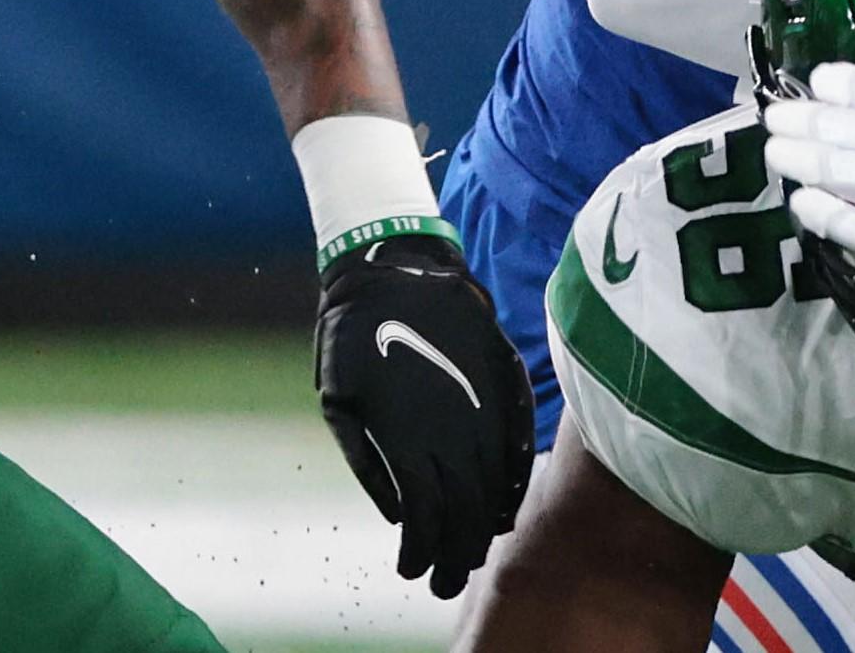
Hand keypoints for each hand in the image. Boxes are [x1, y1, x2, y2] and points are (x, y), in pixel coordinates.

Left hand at [315, 231, 537, 598]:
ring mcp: (487, 413)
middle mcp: (456, 434)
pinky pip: (518, 454)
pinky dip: (512, 490)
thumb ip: (366, 461)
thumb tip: (396, 512)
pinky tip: (502, 511)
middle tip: (443, 582)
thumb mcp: (336, 400)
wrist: (399, 272)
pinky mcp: (507, 392)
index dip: (423, 553)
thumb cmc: (355, 337)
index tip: (412, 573)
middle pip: (465, 516)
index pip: (426, 519)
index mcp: (409, 440)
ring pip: (495, 491)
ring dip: (483, 531)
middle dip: (454, 557)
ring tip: (469, 556)